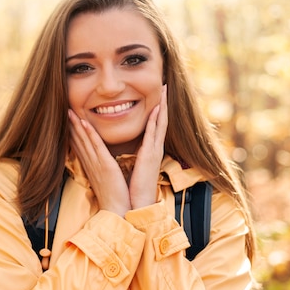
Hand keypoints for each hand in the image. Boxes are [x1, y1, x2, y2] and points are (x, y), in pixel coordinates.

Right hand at [68, 109, 130, 215]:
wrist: (118, 211)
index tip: (68, 120)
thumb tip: (101, 162)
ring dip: (77, 125)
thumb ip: (101, 168)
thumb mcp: (106, 180)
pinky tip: (84, 122)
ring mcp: (96, 164)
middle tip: (64, 110)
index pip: (79, 145)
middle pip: (78, 140)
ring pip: (84, 140)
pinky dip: (90, 134)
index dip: (73, 132)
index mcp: (91, 166)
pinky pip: (96, 146)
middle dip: (71, 125)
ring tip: (70, 112)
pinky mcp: (105, 166)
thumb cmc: (115, 197)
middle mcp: (90, 163)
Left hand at [129, 84, 167, 208]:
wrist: (135, 205)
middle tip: (164, 84)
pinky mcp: (150, 156)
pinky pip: (153, 134)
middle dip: (163, 103)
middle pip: (160, 121)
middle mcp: (153, 149)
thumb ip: (131, 155)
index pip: (154, 126)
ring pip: (160, 123)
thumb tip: (125, 147)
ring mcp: (154, 152)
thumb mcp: (132, 167)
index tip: (158, 96)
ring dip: (161, 106)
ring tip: (164, 89)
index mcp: (149, 152)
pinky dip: (155, 120)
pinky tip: (156, 107)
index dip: (157, 110)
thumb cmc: (132, 189)